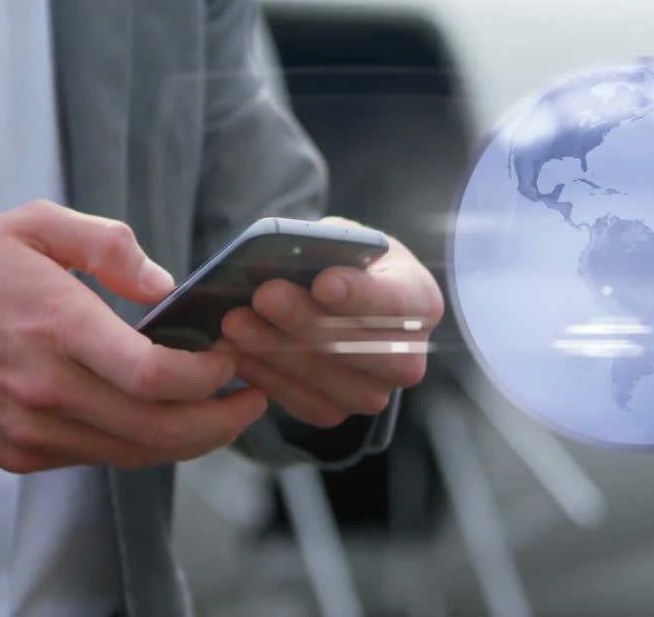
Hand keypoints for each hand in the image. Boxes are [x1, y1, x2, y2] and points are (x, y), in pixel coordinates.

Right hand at [0, 200, 266, 472]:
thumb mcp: (35, 223)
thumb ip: (109, 244)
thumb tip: (165, 284)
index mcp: (56, 325)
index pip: (152, 375)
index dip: (207, 376)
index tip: (230, 358)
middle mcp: (46, 387)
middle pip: (157, 429)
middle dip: (221, 422)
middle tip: (252, 399)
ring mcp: (31, 428)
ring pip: (134, 454)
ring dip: (190, 440)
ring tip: (221, 412)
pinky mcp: (19, 452)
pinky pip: (98, 458)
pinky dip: (140, 444)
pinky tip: (160, 418)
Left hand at [219, 217, 443, 427]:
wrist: (342, 302)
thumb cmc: (344, 263)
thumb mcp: (345, 240)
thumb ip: (326, 246)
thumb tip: (287, 256)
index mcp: (419, 302)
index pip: (397, 303)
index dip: (360, 295)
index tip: (324, 282)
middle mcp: (407, 358)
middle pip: (357, 346)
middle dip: (304, 319)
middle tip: (263, 295)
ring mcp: (373, 393)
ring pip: (322, 377)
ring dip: (272, 349)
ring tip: (233, 322)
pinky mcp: (334, 412)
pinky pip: (298, 400)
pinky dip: (263, 373)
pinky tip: (234, 350)